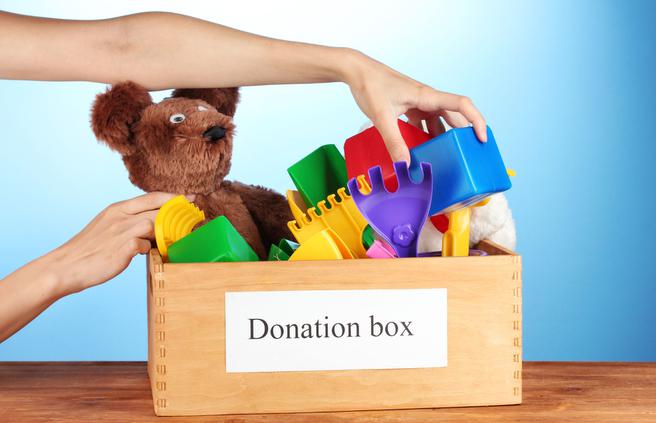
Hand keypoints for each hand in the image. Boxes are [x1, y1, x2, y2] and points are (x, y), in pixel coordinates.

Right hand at [48, 192, 181, 294]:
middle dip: (177, 215)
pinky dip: (149, 250)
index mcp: (117, 208)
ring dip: (164, 234)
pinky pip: (145, 245)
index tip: (190, 197)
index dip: (173, 196)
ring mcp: (121, 232)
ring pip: (154, 225)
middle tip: (191, 221)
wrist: (65, 266)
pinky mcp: (122, 248)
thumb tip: (153, 227)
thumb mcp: (108, 226)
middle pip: (158, 210)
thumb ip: (129, 223)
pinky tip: (144, 254)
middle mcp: (120, 216)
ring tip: (167, 243)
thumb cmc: (90, 250)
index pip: (152, 197)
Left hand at [343, 51, 487, 163]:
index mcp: (427, 96)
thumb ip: (394, 141)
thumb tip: (405, 165)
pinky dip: (426, 135)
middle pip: (454, 116)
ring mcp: (418, 102)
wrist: (356, 70)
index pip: (462, 105)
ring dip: (444, 137)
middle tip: (469, 154)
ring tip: (447, 157)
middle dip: (464, 134)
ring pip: (439, 120)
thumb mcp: (382, 117)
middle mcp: (427, 98)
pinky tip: (421, 150)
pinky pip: (425, 122)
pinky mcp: (408, 106)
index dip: (476, 120)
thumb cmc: (370, 86)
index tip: (482, 139)